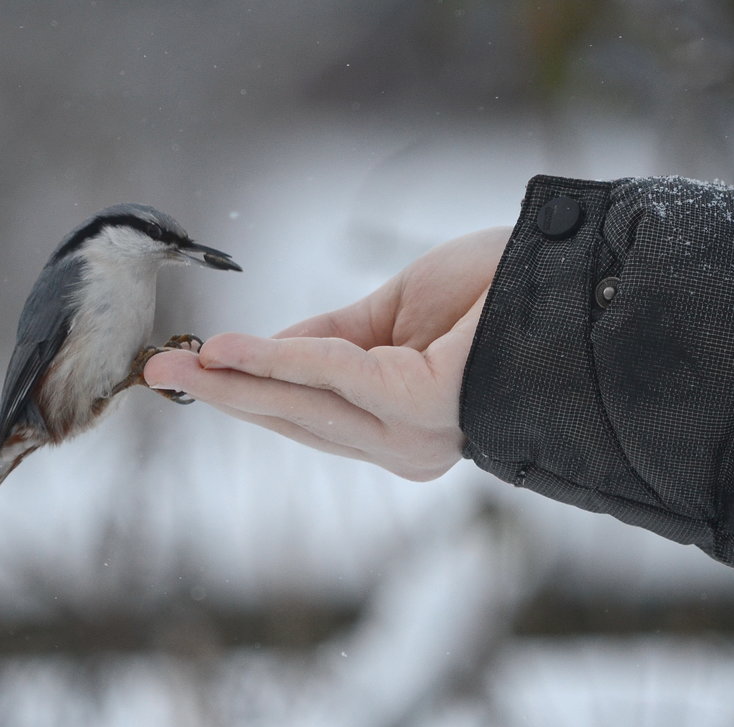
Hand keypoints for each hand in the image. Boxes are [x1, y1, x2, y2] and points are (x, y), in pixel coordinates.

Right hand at [143, 226, 510, 479]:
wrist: (575, 275)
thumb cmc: (496, 290)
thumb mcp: (392, 310)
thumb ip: (331, 335)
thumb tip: (266, 348)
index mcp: (397, 424)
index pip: (308, 412)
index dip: (249, 388)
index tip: (194, 369)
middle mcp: (402, 444)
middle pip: (294, 419)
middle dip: (223, 395)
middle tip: (158, 375)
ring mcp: (411, 433)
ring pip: (303, 404)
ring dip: (232, 383)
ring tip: (174, 368)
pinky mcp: (420, 406)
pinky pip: (332, 376)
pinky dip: (276, 359)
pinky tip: (226, 352)